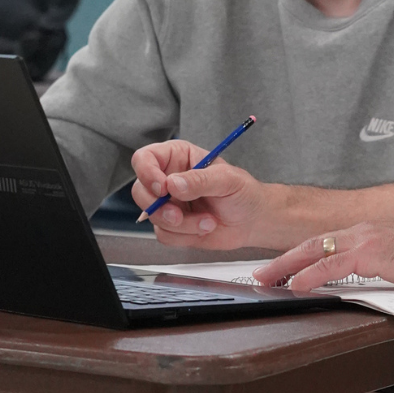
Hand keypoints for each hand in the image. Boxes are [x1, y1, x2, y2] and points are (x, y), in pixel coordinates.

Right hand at [130, 139, 271, 248]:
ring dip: (180, 224)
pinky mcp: (172, 226)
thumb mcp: (226, 180)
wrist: (253, 220)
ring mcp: (168, 203)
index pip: (144, 158)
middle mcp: (168, 179)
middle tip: (179, 214)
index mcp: (178, 157)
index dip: (147, 173)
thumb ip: (200, 179)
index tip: (162, 188)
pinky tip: (204, 227)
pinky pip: (163, 234)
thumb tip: (173, 184)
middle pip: (140, 191)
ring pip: (151, 216)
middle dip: (159, 207)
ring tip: (207, 221)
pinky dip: (184, 235)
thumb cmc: (243, 192)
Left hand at [252, 217, 393, 294]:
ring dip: (286, 267)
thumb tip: (381, 279)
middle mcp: (364, 231)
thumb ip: (388, 264)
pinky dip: (308, 275)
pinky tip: (294, 284)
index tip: (284, 265)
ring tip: (266, 280)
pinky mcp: (371, 254)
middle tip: (261, 272)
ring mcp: (366, 240)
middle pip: (312, 243)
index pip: (328, 242)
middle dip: (283, 259)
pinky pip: (331, 266)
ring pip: (314, 251)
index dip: (302, 254)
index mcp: (372, 232)